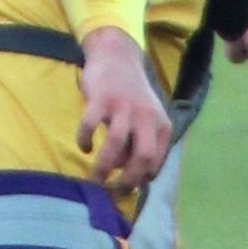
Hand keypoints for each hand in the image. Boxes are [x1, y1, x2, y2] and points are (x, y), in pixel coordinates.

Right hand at [77, 27, 171, 191]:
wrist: (118, 57)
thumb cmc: (131, 97)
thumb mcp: (147, 121)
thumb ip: (141, 145)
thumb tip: (130, 177)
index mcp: (162, 125)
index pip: (156, 163)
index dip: (141, 180)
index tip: (127, 186)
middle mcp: (147, 117)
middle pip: (142, 158)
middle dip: (126, 181)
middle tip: (112, 191)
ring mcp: (124, 107)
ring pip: (116, 146)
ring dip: (103, 168)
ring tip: (95, 179)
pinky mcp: (101, 99)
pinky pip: (91, 125)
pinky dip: (85, 140)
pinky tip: (85, 146)